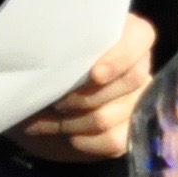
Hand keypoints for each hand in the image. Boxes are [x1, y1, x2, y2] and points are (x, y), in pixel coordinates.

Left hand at [11, 13, 156, 160]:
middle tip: (56, 99)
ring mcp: (138, 100)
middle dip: (84, 95)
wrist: (37, 108)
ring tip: (49, 117)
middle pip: (131, 81)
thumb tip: (67, 67)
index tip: (95, 74)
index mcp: (123, 35)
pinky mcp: (132, 130)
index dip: (122, 57)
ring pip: (110, 115)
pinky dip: (85, 141)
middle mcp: (138, 66)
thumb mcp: (53, 53)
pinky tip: (68, 136)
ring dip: (72, 121)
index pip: (140, 37)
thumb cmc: (45, 71)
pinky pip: (114, 140)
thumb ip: (67, 50)